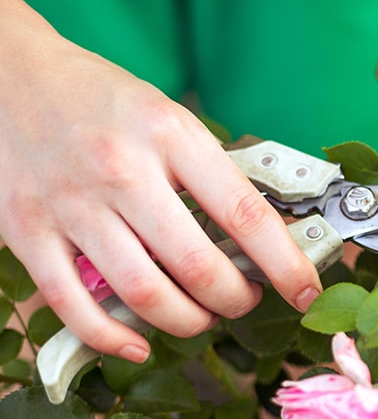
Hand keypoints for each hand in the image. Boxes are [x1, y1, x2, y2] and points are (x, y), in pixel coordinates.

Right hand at [0, 0, 320, 362]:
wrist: (13, 74)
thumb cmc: (106, 101)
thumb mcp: (172, 119)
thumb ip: (212, 174)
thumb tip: (269, 237)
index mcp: (171, 136)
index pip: (244, 213)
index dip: (284, 265)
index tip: (306, 292)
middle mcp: (122, 171)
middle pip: (197, 266)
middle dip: (236, 300)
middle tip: (245, 300)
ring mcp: (71, 204)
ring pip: (144, 294)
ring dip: (188, 322)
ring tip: (202, 316)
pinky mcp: (27, 230)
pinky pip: (74, 306)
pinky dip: (113, 338)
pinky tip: (139, 344)